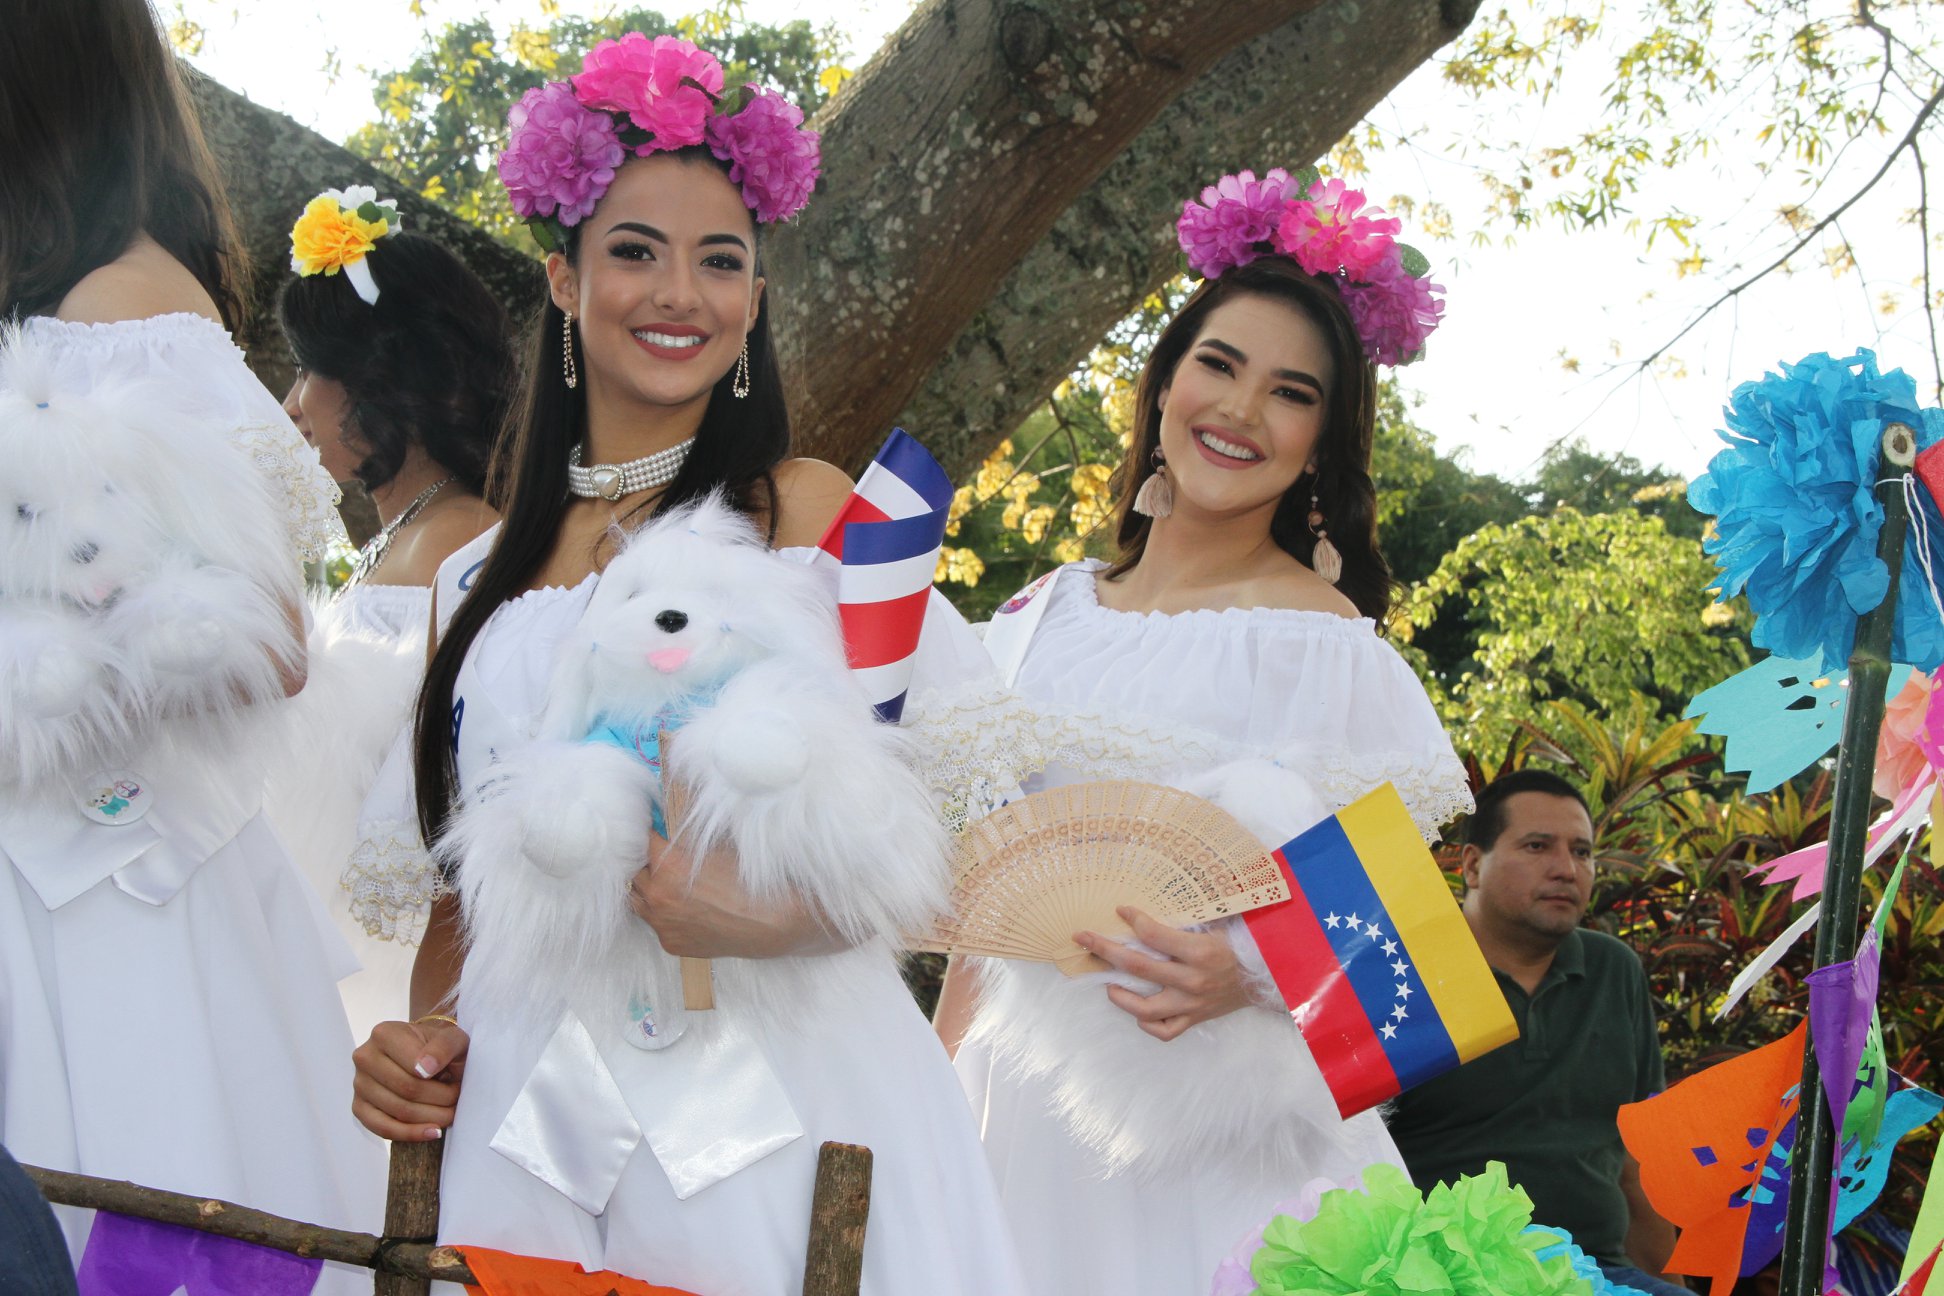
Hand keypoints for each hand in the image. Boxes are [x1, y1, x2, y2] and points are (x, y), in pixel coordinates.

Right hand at [350, 1018, 468, 1141]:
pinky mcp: (359, 1107)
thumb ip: (443, 1047)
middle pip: (407, 1090)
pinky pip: (383, 1128)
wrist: (427, 1056)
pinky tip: (433, 1132)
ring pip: (398, 1111)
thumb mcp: (452, 1039)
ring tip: (450, 1113)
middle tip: (457, 1101)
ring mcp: (359, 1084)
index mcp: (384, 1034)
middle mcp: (365, 1057)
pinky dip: (411, 1134)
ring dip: (430, 1118)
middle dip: (439, 1101)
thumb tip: (424, 1069)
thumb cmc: (440, 1048)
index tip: (457, 1084)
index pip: (414, 1068)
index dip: (441, 1082)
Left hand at [628, 829, 843, 958]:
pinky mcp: (671, 944)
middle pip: (634, 872)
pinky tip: (685, 907)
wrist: (772, 923)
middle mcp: (658, 897)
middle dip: (645, 862)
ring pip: (638, 901)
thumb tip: (669, 831)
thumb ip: (685, 841)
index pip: (641, 841)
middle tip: (658, 854)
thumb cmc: (751, 880)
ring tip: (665, 881)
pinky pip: (657, 924)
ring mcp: (662, 924)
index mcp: (667, 866)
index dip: (648, 832)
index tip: (651, 828)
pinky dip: (664, 913)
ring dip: (648, 888)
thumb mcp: (716, 847)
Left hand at [1074, 905, 1251, 1040]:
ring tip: (1108, 985)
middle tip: (1084, 938)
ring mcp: (1192, 1004)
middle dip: (1105, 949)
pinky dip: (1147, 1022)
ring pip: (1145, 1007)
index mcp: (1199, 952)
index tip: (1120, 910)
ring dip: (1120, 995)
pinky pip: (1164, 1031)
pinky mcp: (1195, 1019)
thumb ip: (1184, 921)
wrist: (1270, 977)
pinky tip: (1138, 1011)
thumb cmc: (1240, 945)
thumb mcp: (1217, 924)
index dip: (1133, 919)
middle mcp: (1192, 981)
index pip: (1154, 935)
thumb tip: (1148, 907)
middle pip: (1137, 966)